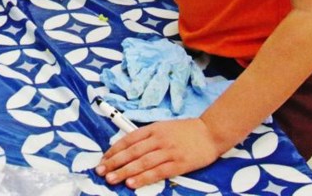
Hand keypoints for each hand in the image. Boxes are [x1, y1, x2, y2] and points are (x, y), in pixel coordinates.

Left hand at [95, 118, 222, 188]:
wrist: (210, 132)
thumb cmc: (186, 131)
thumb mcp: (163, 127)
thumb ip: (147, 136)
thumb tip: (127, 148)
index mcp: (153, 128)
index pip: (128, 139)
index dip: (114, 150)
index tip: (103, 159)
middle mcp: (158, 139)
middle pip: (132, 152)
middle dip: (114, 162)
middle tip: (101, 171)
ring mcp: (168, 151)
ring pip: (142, 162)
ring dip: (125, 171)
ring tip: (111, 179)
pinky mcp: (179, 164)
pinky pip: (158, 172)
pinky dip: (144, 178)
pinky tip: (132, 183)